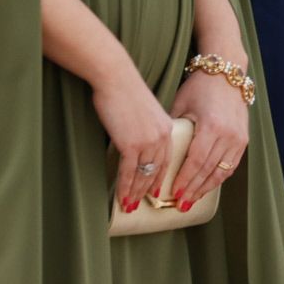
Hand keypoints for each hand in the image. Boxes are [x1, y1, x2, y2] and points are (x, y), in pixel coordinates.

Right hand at [93, 71, 174, 212]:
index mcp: (167, 127)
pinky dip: (125, 187)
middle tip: (142, 204)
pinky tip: (121, 198)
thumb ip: (146, 127)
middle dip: (149, 190)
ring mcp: (148, 141)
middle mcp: (162, 136)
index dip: (161, 177)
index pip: (167, 159)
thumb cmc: (124, 90)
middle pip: (158, 171)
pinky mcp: (131, 144)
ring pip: (144, 175)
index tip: (156, 191)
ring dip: (135, 193)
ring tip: (130, 206)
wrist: (116, 77)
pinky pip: (129, 172)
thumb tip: (137, 141)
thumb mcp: (144, 111)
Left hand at [167, 61, 251, 210]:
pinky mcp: (244, 139)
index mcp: (211, 126)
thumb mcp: (181, 105)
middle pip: (208, 170)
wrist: (227, 74)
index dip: (184, 180)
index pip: (196, 161)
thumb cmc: (200, 87)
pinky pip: (232, 165)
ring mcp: (238, 137)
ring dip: (205, 188)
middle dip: (192, 190)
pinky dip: (219, 178)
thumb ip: (173, 129)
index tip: (173, 193)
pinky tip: (208, 186)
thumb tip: (158, 153)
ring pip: (221, 171)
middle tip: (180, 204)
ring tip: (192, 201)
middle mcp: (227, 134)